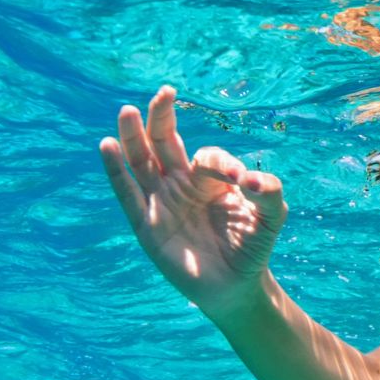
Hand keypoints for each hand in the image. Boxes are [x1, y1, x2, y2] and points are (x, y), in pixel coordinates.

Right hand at [99, 85, 287, 318]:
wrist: (236, 286)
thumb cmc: (252, 247)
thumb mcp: (271, 217)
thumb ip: (270, 193)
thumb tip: (252, 180)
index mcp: (210, 178)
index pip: (207, 157)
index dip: (221, 164)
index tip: (240, 181)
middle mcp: (181, 184)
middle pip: (165, 142)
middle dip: (162, 117)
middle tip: (165, 92)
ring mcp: (161, 202)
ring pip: (141, 162)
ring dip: (133, 136)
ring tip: (126, 111)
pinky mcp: (146, 226)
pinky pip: (127, 194)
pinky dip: (116, 171)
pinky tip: (107, 146)